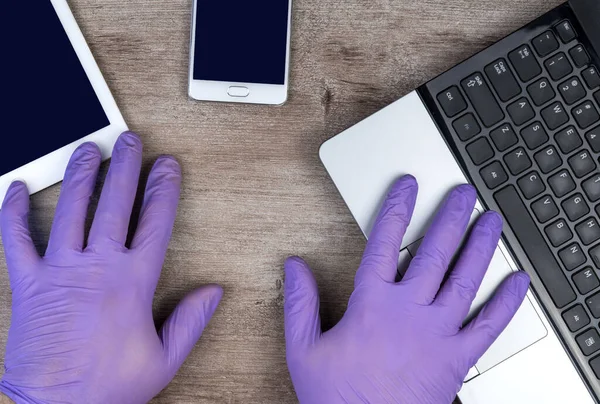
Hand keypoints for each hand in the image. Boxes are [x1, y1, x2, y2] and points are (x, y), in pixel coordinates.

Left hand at [0, 132, 222, 403]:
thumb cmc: (107, 388)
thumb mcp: (164, 360)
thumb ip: (191, 321)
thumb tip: (213, 293)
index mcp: (132, 282)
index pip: (155, 223)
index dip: (164, 190)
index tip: (168, 167)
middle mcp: (97, 267)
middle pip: (114, 204)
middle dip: (125, 167)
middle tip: (131, 140)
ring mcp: (59, 270)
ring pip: (70, 210)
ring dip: (81, 175)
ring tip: (89, 149)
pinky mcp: (28, 283)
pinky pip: (15, 239)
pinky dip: (13, 211)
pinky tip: (18, 187)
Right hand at [284, 176, 529, 403]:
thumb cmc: (337, 399)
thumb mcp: (303, 350)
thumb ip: (299, 304)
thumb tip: (295, 267)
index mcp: (372, 304)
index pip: (385, 242)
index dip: (397, 208)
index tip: (408, 186)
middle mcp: (409, 311)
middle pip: (434, 252)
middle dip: (450, 217)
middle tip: (463, 194)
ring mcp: (438, 333)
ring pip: (465, 279)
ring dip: (481, 246)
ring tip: (491, 221)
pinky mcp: (458, 358)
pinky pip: (490, 325)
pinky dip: (508, 302)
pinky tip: (519, 282)